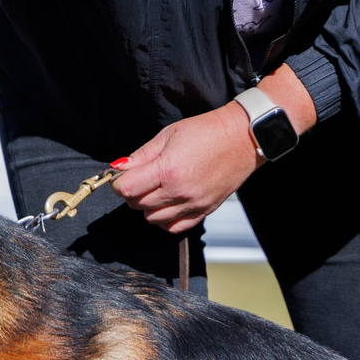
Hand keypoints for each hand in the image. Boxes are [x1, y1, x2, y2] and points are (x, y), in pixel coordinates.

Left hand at [111, 64, 319, 233]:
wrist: (242, 138)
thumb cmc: (207, 131)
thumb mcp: (168, 135)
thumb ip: (141, 155)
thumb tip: (118, 168)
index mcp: (167, 170)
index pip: (126, 189)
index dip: (118, 182)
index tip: (121, 175)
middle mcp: (179, 192)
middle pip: (137, 204)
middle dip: (132, 192)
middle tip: (139, 178)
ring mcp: (192, 204)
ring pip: (153, 219)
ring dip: (148, 206)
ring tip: (156, 189)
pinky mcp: (204, 211)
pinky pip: (174, 228)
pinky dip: (165, 220)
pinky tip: (168, 203)